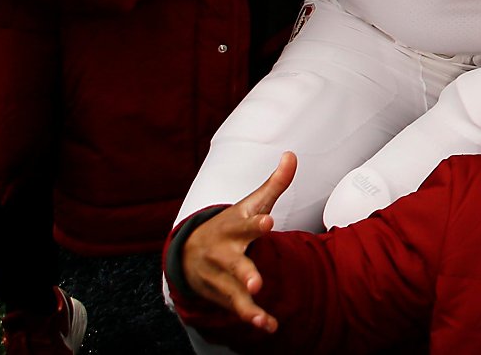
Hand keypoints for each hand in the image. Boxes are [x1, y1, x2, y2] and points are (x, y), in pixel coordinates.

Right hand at [181, 152, 295, 333]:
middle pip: (233, 264)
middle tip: (256, 280)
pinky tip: (268, 326)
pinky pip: (237, 308)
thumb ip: (274, 184)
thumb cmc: (229, 225)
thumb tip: (292, 155)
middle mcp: (223, 254)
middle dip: (244, 272)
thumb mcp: (250, 204)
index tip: (268, 221)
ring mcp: (220, 277)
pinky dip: (252, 317)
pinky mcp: (222, 294)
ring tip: (259, 316)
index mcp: (232, 228)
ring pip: (233, 292)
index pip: (245, 224)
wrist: (188, 251)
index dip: (256, 223)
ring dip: (246, 304)